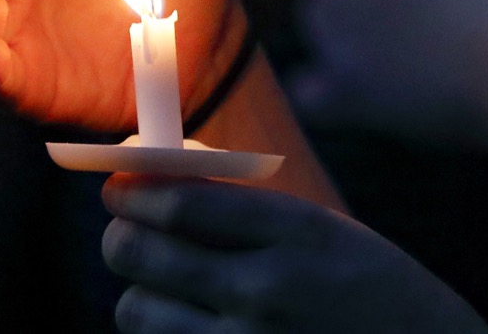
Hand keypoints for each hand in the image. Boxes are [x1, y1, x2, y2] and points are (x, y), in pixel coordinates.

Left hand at [102, 177, 487, 333]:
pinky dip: (163, 333)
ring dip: (141, 289)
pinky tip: (193, 322)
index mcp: (297, 232)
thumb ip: (244, 206)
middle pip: (138, 252)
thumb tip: (155, 169)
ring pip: (134, 309)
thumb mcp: (324, 231)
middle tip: (127, 227)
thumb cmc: (368, 287)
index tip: (120, 180)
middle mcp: (265, 289)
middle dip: (121, 232)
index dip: (132, 186)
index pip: (179, 202)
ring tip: (171, 283)